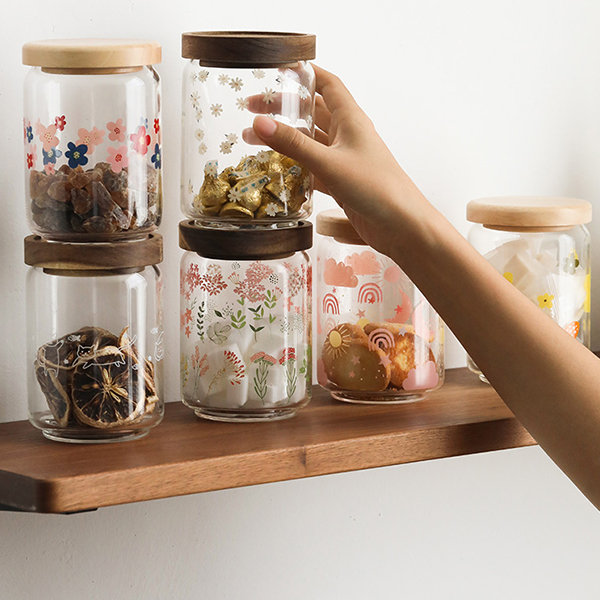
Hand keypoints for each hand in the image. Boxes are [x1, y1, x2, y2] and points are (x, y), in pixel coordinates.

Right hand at [249, 65, 430, 257]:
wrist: (400, 225)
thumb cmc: (376, 188)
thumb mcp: (329, 163)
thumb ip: (294, 144)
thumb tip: (260, 122)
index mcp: (351, 119)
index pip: (327, 84)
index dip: (305, 73)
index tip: (278, 70)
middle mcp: (348, 135)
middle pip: (312, 112)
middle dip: (284, 108)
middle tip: (253, 108)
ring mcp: (344, 159)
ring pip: (310, 142)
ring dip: (285, 139)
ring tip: (254, 139)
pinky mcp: (341, 182)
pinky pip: (313, 168)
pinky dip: (295, 166)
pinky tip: (275, 170)